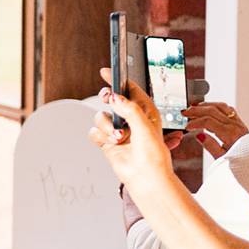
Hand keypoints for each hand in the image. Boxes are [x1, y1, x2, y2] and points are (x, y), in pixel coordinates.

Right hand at [90, 67, 174, 192]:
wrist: (145, 178)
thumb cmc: (153, 156)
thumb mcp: (146, 127)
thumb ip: (130, 110)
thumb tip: (115, 98)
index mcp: (145, 111)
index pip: (130, 89)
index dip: (118, 79)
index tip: (106, 71)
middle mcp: (130, 119)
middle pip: (111, 100)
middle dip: (108, 100)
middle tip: (108, 100)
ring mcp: (118, 130)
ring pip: (100, 117)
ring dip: (107, 127)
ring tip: (118, 137)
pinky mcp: (107, 141)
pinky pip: (94, 131)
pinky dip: (100, 137)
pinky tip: (110, 142)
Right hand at [185, 101, 248, 158]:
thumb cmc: (237, 161)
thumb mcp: (221, 158)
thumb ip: (210, 146)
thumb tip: (199, 135)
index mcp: (230, 134)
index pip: (208, 121)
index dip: (194, 122)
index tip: (186, 126)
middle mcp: (235, 125)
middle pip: (212, 110)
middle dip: (196, 110)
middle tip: (184, 112)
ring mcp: (238, 122)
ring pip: (220, 106)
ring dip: (205, 105)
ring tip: (193, 107)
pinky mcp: (239, 121)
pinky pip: (227, 108)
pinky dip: (215, 105)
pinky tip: (207, 107)